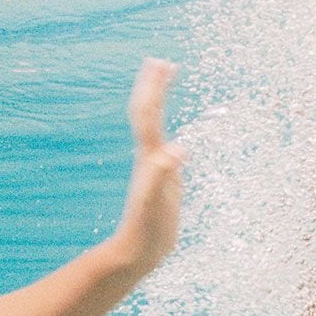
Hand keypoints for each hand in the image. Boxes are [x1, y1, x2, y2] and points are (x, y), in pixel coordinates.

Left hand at [112, 58, 185, 270]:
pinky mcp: (163, 183)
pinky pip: (165, 151)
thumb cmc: (145, 230)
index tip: (161, 64)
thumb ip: (161, 175)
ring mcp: (155, 169)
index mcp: (149, 158)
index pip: (149, 116)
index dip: (154, 90)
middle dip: (154, 88)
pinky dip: (170, 140)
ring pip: (154, 129)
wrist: (137, 252)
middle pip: (148, 116)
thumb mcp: (153, 202)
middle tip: (161, 63)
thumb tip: (177, 149)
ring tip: (164, 86)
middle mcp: (150, 158)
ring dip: (159, 106)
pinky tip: (176, 144)